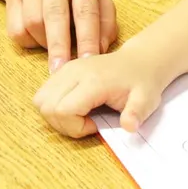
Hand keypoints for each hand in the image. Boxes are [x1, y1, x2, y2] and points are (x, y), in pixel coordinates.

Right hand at [3, 0, 117, 71]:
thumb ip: (104, 21)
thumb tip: (100, 48)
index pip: (85, 8)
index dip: (88, 37)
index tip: (88, 61)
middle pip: (55, 14)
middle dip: (60, 46)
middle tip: (62, 70)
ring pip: (33, 22)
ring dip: (45, 43)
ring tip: (55, 48)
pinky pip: (16, 28)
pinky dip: (29, 41)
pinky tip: (38, 37)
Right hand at [34, 48, 168, 137]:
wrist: (140, 61)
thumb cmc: (142, 81)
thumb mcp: (146, 99)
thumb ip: (137, 113)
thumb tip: (129, 127)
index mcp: (93, 80)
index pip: (62, 110)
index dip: (74, 127)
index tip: (95, 125)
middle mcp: (74, 71)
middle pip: (46, 106)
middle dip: (62, 125)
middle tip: (85, 124)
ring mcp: (66, 68)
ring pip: (40, 100)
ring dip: (55, 116)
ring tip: (79, 117)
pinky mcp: (63, 70)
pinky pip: (44, 93)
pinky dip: (53, 106)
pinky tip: (74, 107)